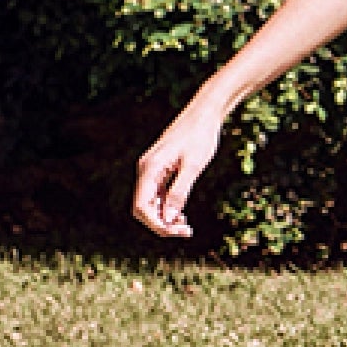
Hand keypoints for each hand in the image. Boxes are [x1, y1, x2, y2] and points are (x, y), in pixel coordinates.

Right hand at [133, 106, 222, 238]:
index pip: (141, 207)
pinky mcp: (161, 170)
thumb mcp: (193, 166)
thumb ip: (179, 192)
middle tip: (186, 231)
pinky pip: (158, 195)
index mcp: (149, 169)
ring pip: (150, 204)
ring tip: (186, 226)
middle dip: (161, 224)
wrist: (204, 114)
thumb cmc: (200, 136)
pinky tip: (182, 215)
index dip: (157, 225)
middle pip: (143, 208)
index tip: (178, 231)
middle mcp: (146, 171)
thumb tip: (168, 217)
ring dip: (165, 218)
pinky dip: (168, 208)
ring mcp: (152, 171)